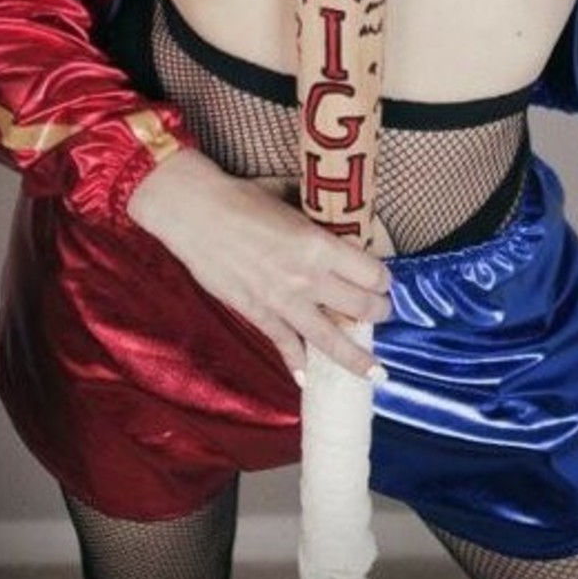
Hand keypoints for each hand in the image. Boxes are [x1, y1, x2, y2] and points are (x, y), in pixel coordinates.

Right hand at [127, 150, 391, 385]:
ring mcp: (283, 302)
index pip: (371, 273)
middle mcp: (308, 278)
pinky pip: (285, 346)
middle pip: (361, 307)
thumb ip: (316, 217)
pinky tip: (308, 379)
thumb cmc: (241, 198)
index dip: (383, 279)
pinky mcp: (258, 314)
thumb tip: (336, 217)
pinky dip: (297, 364)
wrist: (194, 214)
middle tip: (381, 312)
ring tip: (375, 371)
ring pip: (330, 340)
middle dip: (378, 313)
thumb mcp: (291, 201)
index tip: (383, 281)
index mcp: (320, 245)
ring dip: (356, 357)